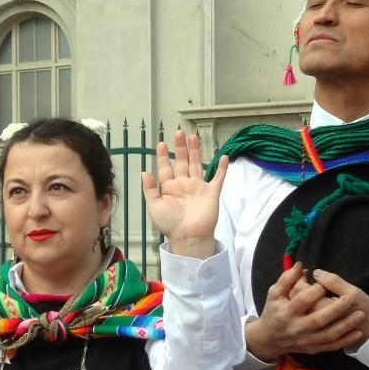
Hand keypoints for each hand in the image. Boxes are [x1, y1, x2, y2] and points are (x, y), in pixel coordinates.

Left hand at [142, 130, 227, 258]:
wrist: (188, 237)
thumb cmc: (170, 224)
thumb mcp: (154, 206)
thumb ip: (149, 189)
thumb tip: (144, 172)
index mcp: (169, 188)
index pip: (165, 168)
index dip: (162, 156)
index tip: (160, 143)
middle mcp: (184, 185)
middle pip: (182, 162)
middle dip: (180, 148)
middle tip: (179, 133)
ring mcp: (198, 187)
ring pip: (197, 164)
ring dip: (196, 151)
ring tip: (193, 137)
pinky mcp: (211, 192)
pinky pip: (218, 178)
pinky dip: (222, 168)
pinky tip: (224, 157)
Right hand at [245, 263, 367, 361]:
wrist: (269, 339)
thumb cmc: (273, 312)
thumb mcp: (274, 294)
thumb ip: (286, 279)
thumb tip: (300, 265)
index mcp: (286, 312)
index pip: (303, 300)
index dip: (315, 290)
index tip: (325, 283)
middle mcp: (297, 328)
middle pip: (318, 319)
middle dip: (336, 309)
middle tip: (350, 298)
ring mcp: (306, 340)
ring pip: (329, 334)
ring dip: (346, 325)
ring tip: (360, 314)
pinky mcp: (312, 348)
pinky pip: (331, 345)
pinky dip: (345, 340)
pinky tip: (358, 333)